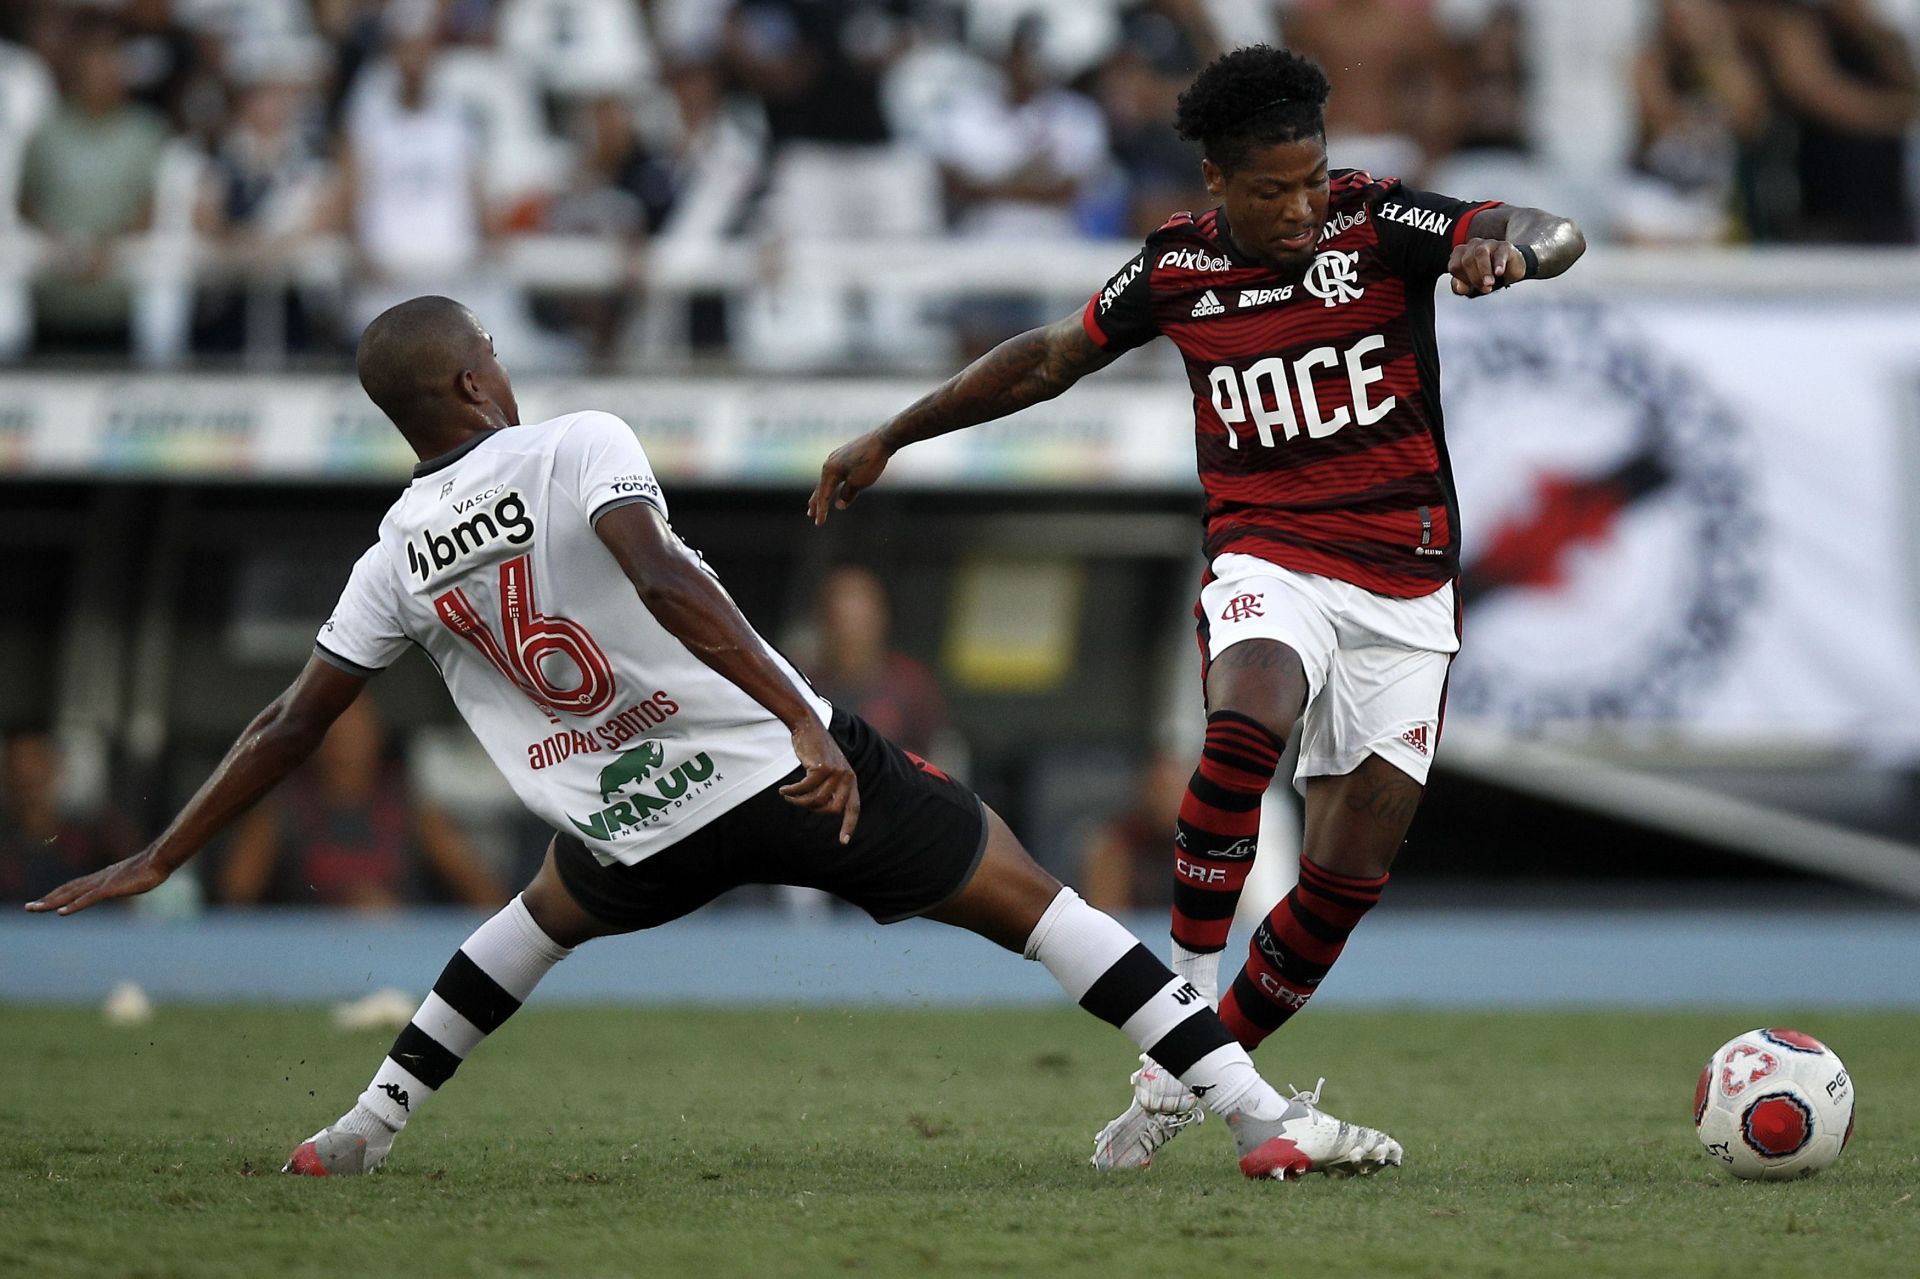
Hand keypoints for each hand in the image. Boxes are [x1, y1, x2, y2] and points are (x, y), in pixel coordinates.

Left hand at [26, 849, 170, 915]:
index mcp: (101, 878)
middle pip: (66, 890)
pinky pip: (88, 899)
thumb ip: (123, 882)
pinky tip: (62, 912)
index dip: (57, 894)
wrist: (159, 859)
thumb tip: (125, 884)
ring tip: (35, 909)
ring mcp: (103, 883)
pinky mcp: (111, 888)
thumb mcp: (132, 878)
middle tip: (28, 907)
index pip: (73, 887)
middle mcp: (97, 879)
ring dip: (52, 902)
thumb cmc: (150, 868)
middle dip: (47, 899)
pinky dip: (74, 905)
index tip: (42, 901)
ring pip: (71, 894)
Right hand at [779, 718, 860, 843]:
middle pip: (832, 809)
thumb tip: (829, 809)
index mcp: (851, 779)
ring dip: (799, 801)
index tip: (843, 842)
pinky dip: (793, 793)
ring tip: (787, 796)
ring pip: (816, 801)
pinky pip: (805, 790)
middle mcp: (847, 777)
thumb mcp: (828, 769)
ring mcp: (836, 772)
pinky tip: (784, 791)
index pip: (853, 807)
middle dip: (813, 809)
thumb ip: (832, 787)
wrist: (808, 727)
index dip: (849, 825)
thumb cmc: (816, 750)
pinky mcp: (822, 768)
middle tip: (798, 802)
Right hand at [808, 430, 894, 525]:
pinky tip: (831, 483)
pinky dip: (831, 482)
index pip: (824, 496)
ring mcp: (836, 457)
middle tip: (810, 514)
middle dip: (816, 502)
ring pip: (827, 479)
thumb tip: (839, 505)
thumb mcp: (859, 482)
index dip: (822, 511)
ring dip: (822, 491)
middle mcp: (829, 463)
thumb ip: (847, 494)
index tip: (819, 524)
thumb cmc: (871, 461)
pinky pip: (834, 472)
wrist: (883, 439)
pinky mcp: (844, 455)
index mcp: (830, 471)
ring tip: (817, 501)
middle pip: (821, 487)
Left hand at [1448, 238, 1526, 296]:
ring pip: (1481, 253)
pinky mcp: (1504, 246)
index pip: (1454, 266)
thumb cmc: (1486, 277)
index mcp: (1460, 254)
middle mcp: (1472, 246)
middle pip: (1466, 260)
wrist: (1510, 271)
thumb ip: (1460, 288)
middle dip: (1474, 277)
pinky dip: (1498, 264)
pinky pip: (1499, 253)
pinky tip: (1499, 273)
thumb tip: (1460, 286)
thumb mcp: (1471, 286)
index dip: (1462, 279)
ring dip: (1484, 270)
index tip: (1471, 288)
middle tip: (1484, 288)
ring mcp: (1489, 244)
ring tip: (1489, 283)